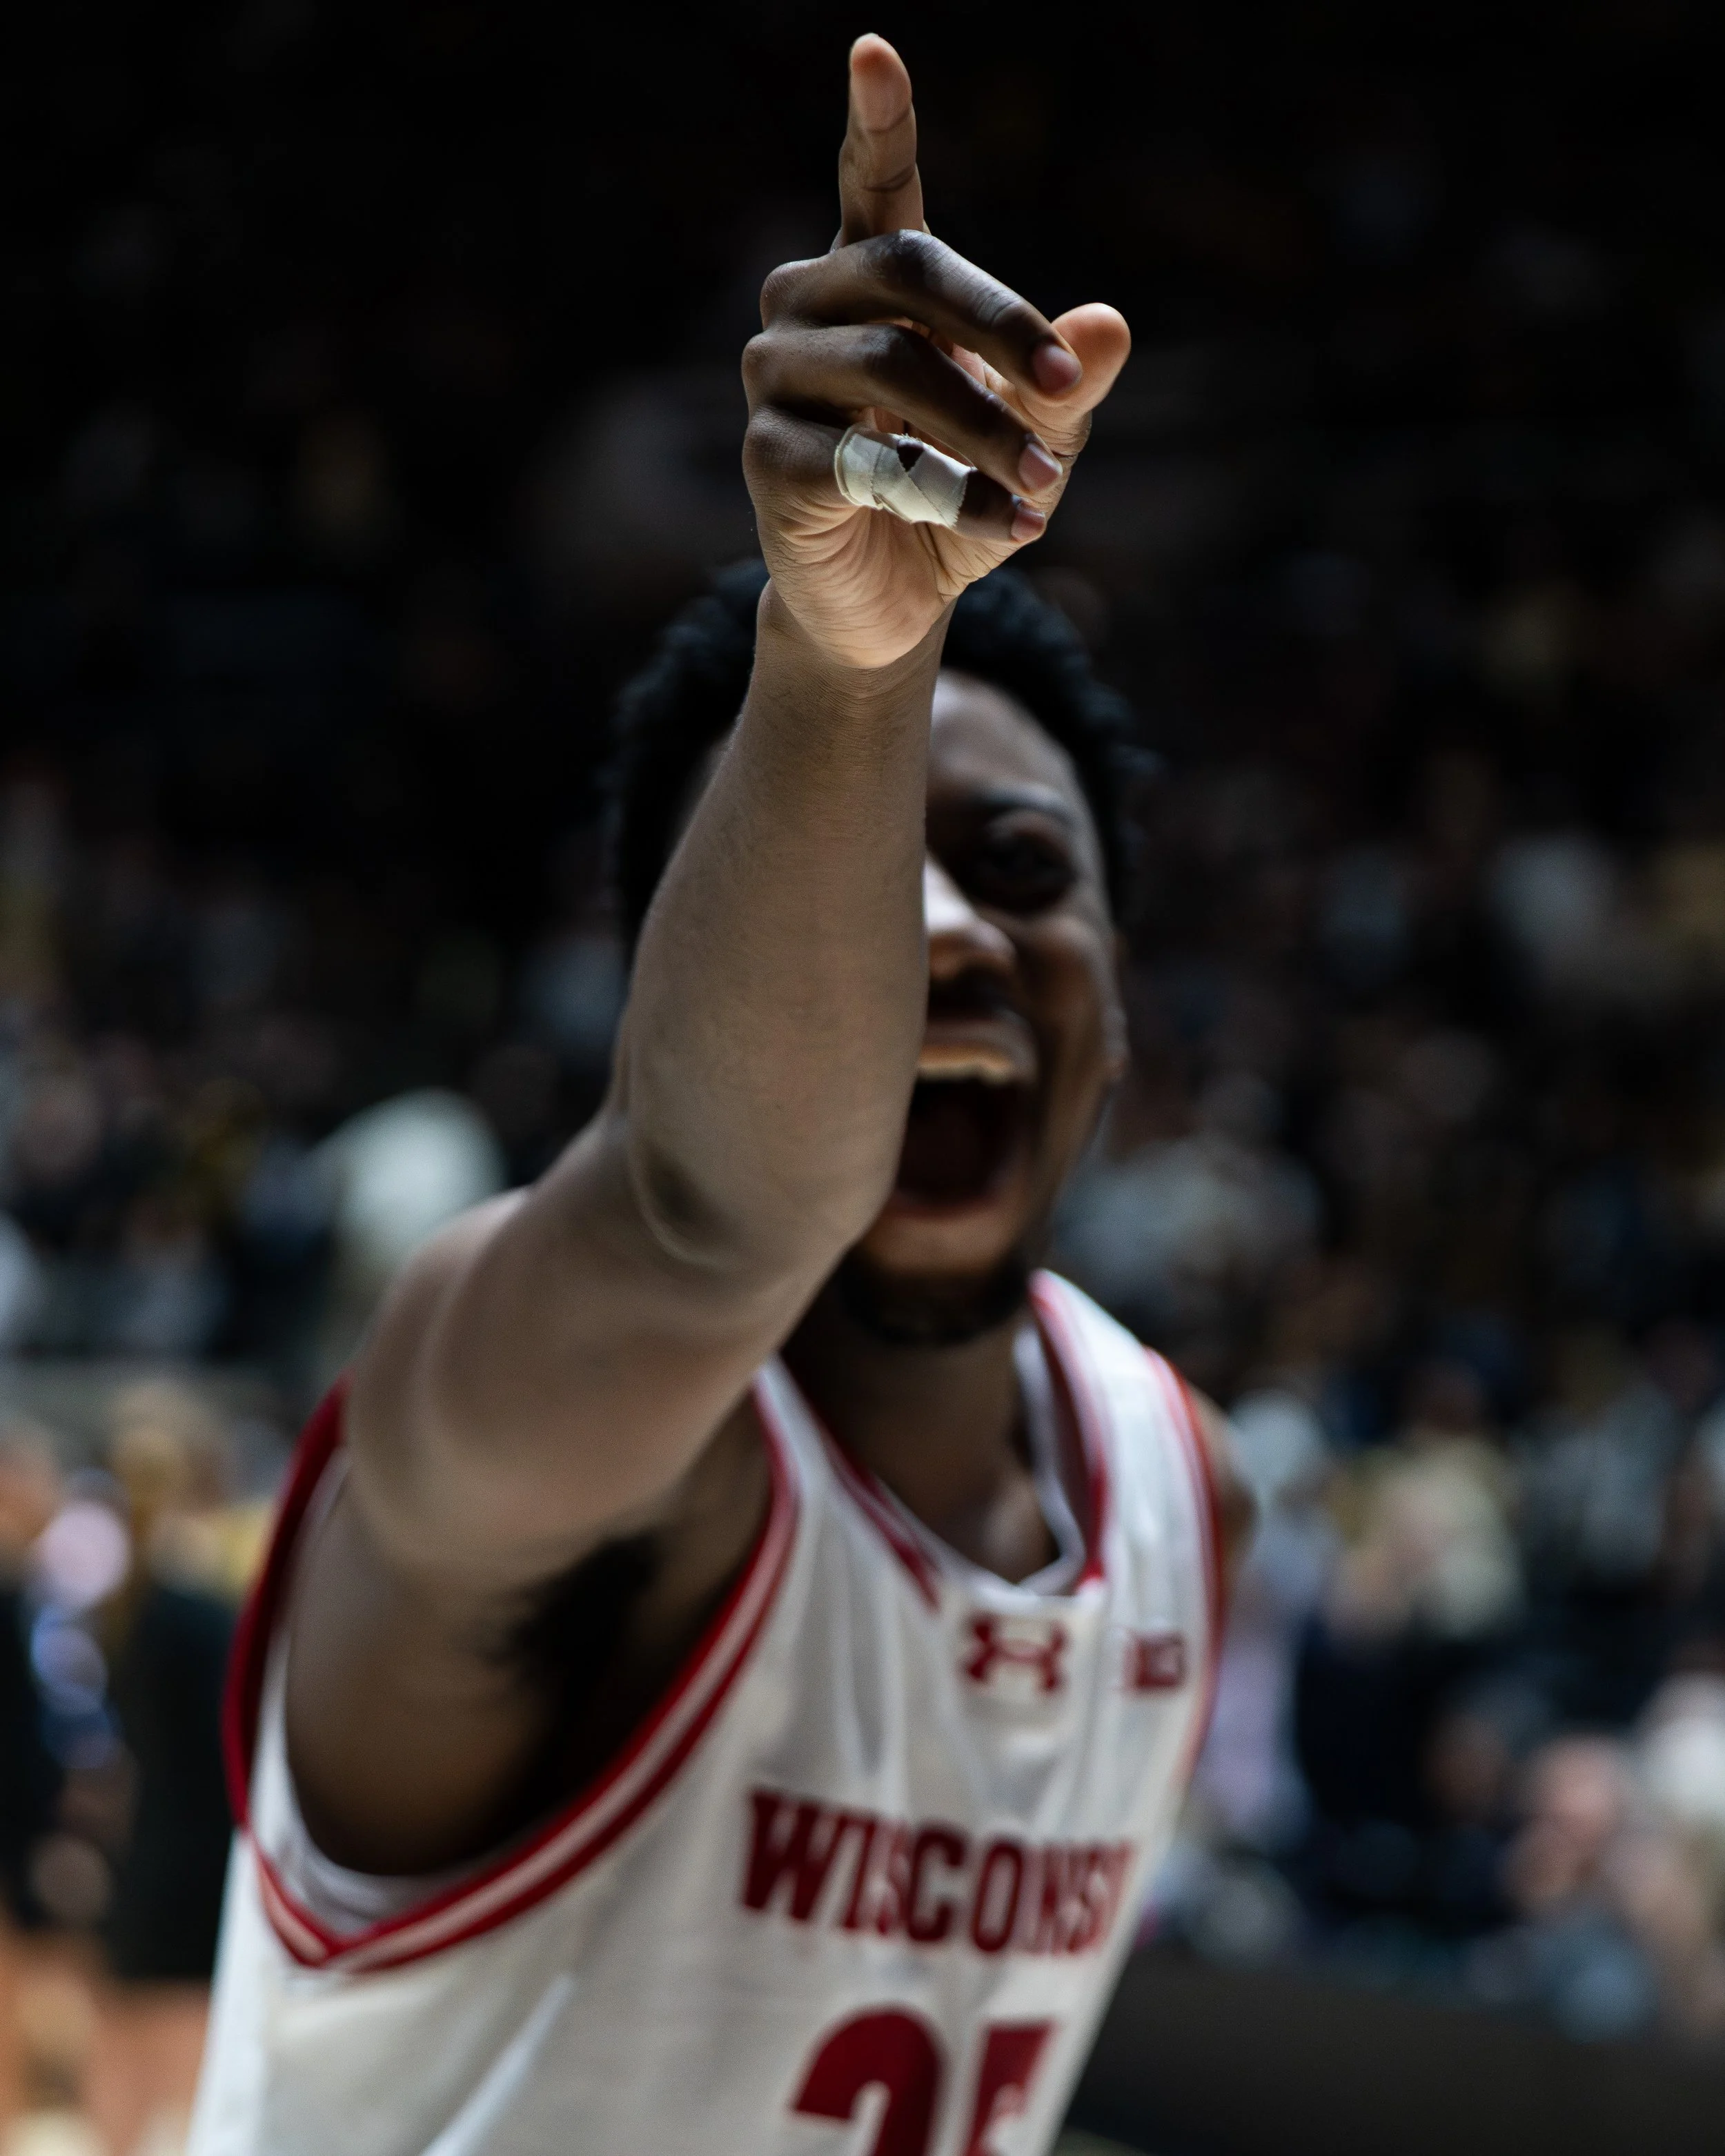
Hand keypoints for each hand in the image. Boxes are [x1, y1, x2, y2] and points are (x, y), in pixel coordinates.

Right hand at [742, 36, 1130, 669]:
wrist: (891, 605)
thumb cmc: (957, 496)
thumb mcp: (1031, 439)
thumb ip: (1064, 385)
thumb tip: (1111, 323)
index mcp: (871, 280)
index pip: (872, 182)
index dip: (877, 120)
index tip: (874, 48)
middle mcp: (809, 308)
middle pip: (902, 270)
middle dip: (998, 324)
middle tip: (1064, 383)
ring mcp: (776, 380)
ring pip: (886, 369)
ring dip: (979, 428)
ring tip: (1043, 486)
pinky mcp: (768, 459)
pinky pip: (866, 462)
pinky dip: (947, 492)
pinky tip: (1003, 524)